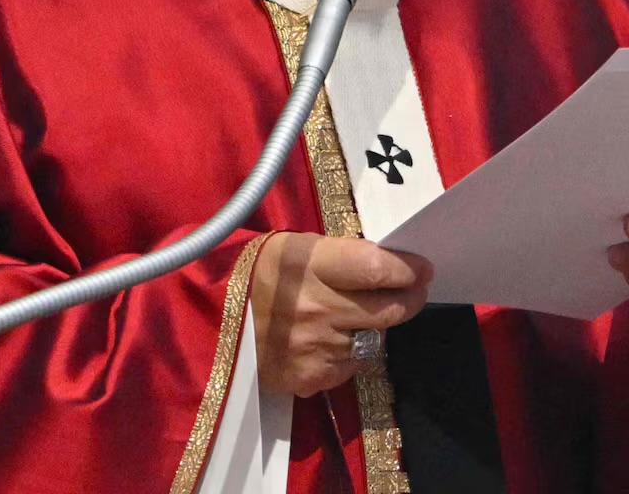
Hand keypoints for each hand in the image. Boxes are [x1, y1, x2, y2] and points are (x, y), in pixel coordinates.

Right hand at [250, 232, 431, 396]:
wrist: (206, 320)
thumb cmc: (255, 273)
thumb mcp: (294, 248)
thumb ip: (340, 256)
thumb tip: (387, 263)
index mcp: (310, 265)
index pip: (376, 269)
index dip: (408, 268)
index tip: (422, 266)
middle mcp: (317, 308)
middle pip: (387, 309)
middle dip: (410, 298)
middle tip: (415, 288)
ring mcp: (315, 349)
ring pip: (374, 340)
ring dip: (377, 326)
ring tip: (364, 312)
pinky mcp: (310, 379)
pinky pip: (351, 366)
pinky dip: (351, 352)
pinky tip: (335, 338)